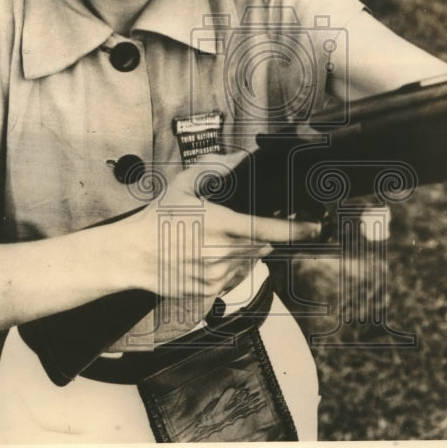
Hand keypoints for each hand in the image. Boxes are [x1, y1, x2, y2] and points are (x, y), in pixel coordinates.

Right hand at [126, 153, 320, 304]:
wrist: (131, 254)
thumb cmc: (156, 219)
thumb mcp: (183, 185)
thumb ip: (214, 168)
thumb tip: (239, 157)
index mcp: (218, 224)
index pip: (266, 228)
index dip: (295, 230)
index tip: (314, 227)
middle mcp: (220, 252)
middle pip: (260, 244)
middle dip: (261, 235)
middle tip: (238, 226)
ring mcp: (216, 274)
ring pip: (248, 261)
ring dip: (243, 250)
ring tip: (214, 240)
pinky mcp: (209, 290)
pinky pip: (233, 277)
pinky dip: (230, 266)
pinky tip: (209, 255)